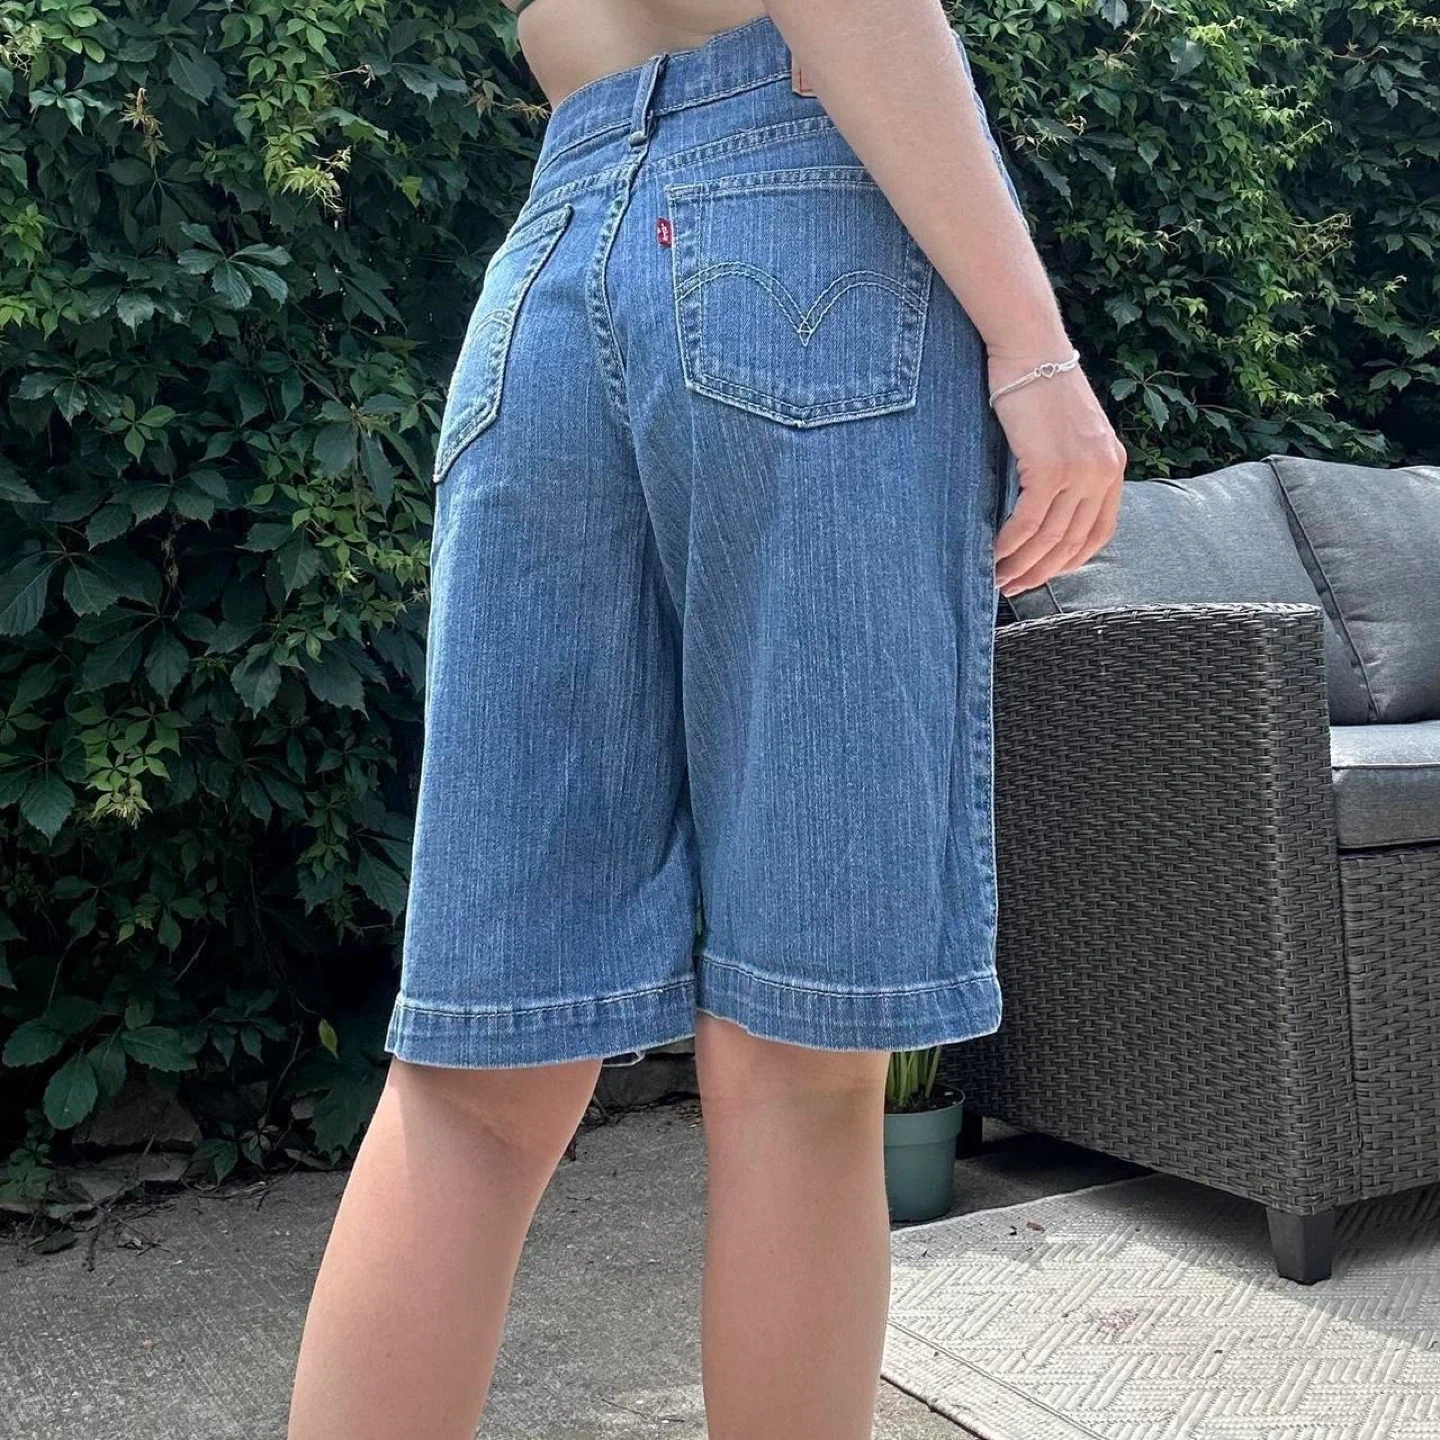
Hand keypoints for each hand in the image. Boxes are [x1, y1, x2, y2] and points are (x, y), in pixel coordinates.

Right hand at [987, 352, 1126, 598]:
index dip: (1068, 562)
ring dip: (1021, 564)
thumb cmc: (1040, 385)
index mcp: (1113, 466)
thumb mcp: (1069, 432)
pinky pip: (1029, 522)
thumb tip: (1044, 507)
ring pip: (1049, 537)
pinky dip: (1009, 544)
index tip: (1042, 575)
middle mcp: (1103, 473)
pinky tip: (993, 554)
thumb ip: (1069, 468)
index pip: (1098, 533)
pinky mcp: (1050, 469)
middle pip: (1071, 542)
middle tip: (1012, 587)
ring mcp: (1079, 472)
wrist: (1031, 348)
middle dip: (1039, 572)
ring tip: (997, 578)